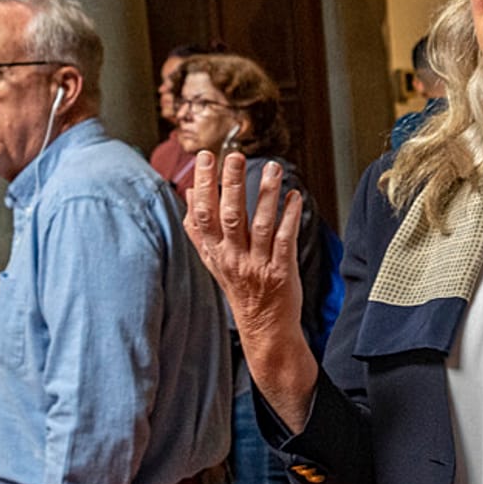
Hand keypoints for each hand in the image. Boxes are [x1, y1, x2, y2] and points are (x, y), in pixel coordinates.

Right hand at [184, 151, 316, 429]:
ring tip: (273, 168)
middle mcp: (232, 258)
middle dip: (231, 184)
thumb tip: (187, 196)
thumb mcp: (213, 262)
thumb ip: (200, 231)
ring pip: (261, 225)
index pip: (202, 214)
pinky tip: (295, 196)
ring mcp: (257, 265)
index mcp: (213, 253)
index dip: (202, 185)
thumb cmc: (239, 287)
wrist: (264, 328)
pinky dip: (290, 216)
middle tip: (235, 155)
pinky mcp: (281, 271)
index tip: (204, 157)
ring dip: (267, 194)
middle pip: (230, 216)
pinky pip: (286, 239)